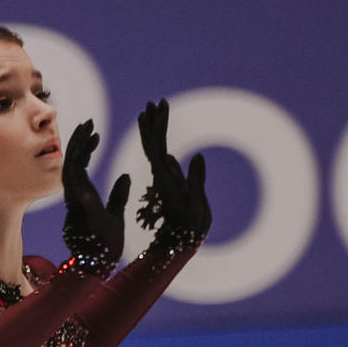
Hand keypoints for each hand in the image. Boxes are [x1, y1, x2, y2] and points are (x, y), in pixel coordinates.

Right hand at [60, 119, 128, 268]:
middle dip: (78, 142)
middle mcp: (75, 198)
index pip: (81, 166)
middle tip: (88, 122)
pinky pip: (74, 193)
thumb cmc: (108, 243)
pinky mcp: (79, 215)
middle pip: (71, 163)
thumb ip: (118, 195)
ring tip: (87, 132)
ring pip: (70, 172)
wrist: (104, 264)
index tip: (95, 131)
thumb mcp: (116, 213)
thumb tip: (125, 177)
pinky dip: (78, 178)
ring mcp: (74, 206)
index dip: (86, 147)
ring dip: (78, 152)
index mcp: (83, 196)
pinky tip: (83, 160)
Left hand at [134, 99, 210, 245]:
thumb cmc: (191, 227)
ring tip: (153, 110)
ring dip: (154, 129)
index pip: (156, 147)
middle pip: (151, 144)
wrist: (182, 244)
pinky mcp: (168, 183)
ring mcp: (163, 179)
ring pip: (154, 149)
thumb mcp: (195, 204)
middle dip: (153, 122)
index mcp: (164, 178)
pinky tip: (158, 136)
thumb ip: (195, 180)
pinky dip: (159, 143)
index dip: (158, 126)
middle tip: (153, 102)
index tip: (160, 108)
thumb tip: (195, 154)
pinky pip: (160, 159)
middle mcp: (160, 176)